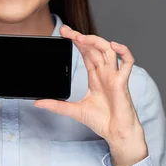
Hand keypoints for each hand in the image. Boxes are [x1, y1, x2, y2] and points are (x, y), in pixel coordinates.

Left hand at [33, 25, 146, 164]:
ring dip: (95, 41)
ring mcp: (114, 76)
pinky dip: (124, 51)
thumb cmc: (102, 121)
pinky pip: (128, 62)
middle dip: (81, 37)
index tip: (63, 33)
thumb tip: (38, 103)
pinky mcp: (122, 82)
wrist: (116, 134)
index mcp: (95, 76)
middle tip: (66, 31)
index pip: (86, 52)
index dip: (76, 41)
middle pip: (94, 48)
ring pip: (108, 50)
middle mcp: (105, 73)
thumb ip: (57, 105)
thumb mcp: (74, 110)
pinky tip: (113, 45)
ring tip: (81, 38)